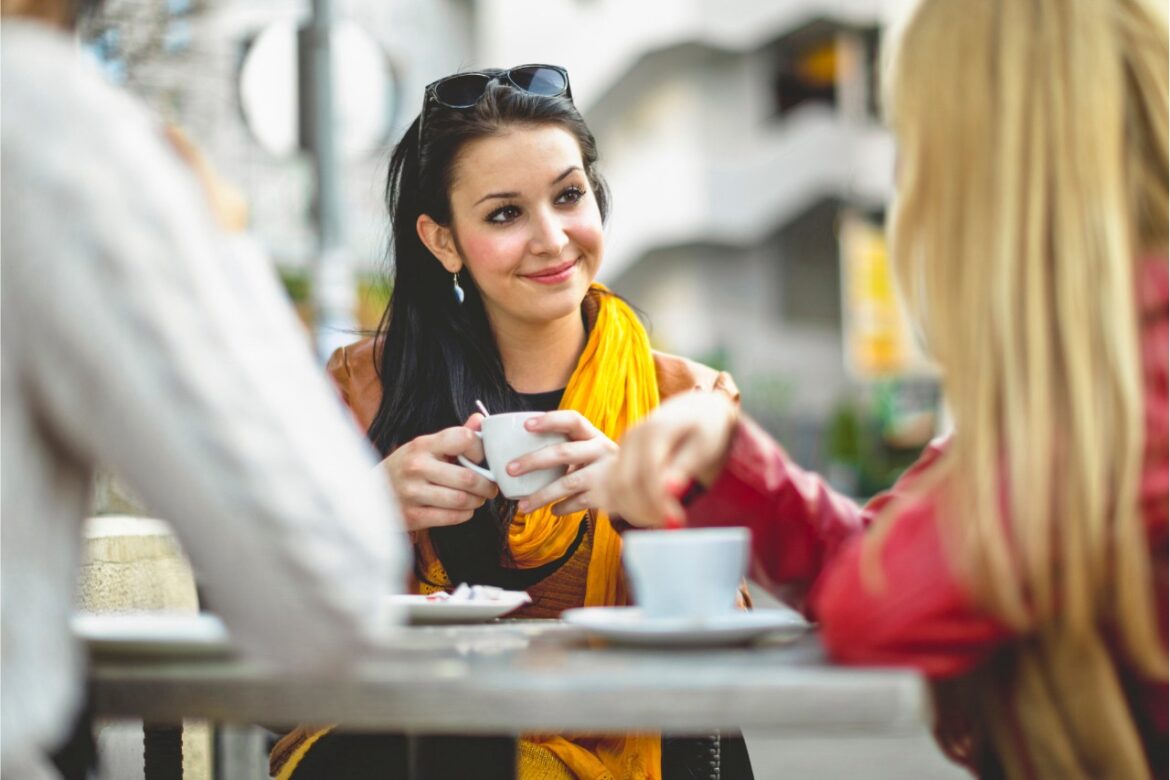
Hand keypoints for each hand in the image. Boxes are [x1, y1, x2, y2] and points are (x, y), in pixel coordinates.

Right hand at [378, 414, 497, 529]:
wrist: (370, 493)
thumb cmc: (406, 466)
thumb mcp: (425, 446)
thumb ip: (454, 435)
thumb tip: (480, 420)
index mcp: (423, 444)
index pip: (464, 438)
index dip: (480, 449)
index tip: (481, 459)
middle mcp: (417, 466)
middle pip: (468, 477)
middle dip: (487, 485)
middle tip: (489, 487)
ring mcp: (413, 492)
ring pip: (462, 499)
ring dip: (477, 501)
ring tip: (477, 498)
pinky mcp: (412, 515)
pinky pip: (452, 517)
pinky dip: (465, 514)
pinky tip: (463, 509)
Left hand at [508, 411, 617, 515]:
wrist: (642, 482)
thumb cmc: (601, 462)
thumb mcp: (590, 447)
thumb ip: (567, 444)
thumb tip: (521, 445)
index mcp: (593, 434)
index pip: (572, 420)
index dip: (549, 420)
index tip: (526, 425)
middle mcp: (600, 450)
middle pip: (563, 453)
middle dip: (533, 461)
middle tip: (510, 469)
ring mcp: (604, 474)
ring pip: (568, 483)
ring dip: (542, 495)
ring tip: (522, 506)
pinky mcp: (606, 496)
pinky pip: (578, 503)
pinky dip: (562, 508)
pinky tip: (552, 511)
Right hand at [600, 391, 738, 527]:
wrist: (697, 410)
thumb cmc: (708, 428)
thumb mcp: (705, 445)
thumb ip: (685, 467)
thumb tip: (672, 490)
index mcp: (655, 430)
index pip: (649, 473)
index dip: (660, 502)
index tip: (677, 523)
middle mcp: (633, 437)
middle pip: (625, 483)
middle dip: (646, 511)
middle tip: (672, 525)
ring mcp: (624, 446)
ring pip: (617, 488)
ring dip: (636, 511)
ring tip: (664, 520)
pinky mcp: (622, 456)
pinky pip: (616, 486)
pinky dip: (630, 505)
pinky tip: (652, 513)